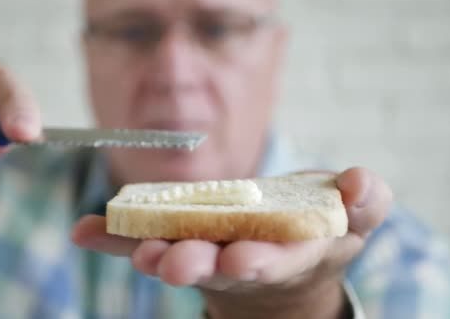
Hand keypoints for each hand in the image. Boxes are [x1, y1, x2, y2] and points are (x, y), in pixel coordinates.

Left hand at [72, 167, 392, 318]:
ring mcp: (204, 251)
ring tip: (135, 249)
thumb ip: (364, 202)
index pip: (269, 263)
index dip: (256, 262)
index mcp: (282, 257)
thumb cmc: (321, 230)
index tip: (241, 260)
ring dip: (153, 253)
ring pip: (175, 255)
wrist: (284, 251)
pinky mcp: (177, 238)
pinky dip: (115, 237)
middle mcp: (237, 261)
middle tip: (174, 264)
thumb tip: (360, 181)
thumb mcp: (352, 219)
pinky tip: (85, 230)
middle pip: (213, 267)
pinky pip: (143, 238)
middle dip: (195, 265)